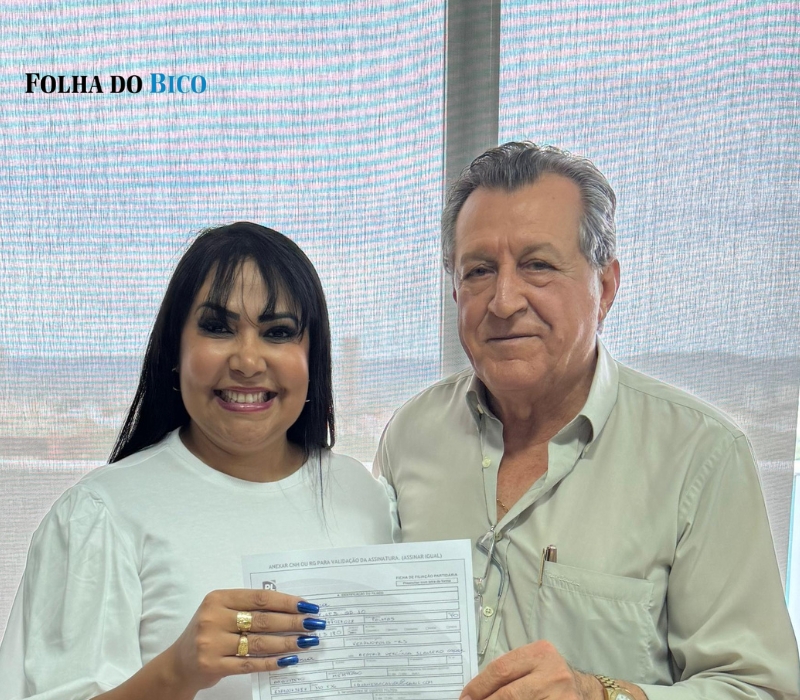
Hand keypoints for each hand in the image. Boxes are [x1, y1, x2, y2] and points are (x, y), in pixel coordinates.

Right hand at [164, 589, 323, 693]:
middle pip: (262, 620)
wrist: (179, 664)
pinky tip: (289, 660)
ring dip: (287, 643)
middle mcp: (213, 618)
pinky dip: (272, 662)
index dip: (286, 602)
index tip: (307, 606)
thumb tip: (291, 608)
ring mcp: (211, 642)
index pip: (260, 598)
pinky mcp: (213, 664)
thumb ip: (248, 607)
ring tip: (307, 642)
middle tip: (314, 624)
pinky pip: (249, 663)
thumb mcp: (222, 612)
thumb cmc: (209, 632)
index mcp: (218, 598)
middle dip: (293, 622)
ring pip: (259, 643)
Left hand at [460, 641, 602, 699]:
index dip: (479, 686)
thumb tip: (475, 690)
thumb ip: (510, 670)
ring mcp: (561, 697)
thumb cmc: (551, 676)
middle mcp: (553, 674)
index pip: (501, 669)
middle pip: (509, 694)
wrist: (585, 691)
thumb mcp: (533, 663)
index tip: (465, 697)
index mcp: (540, 653)